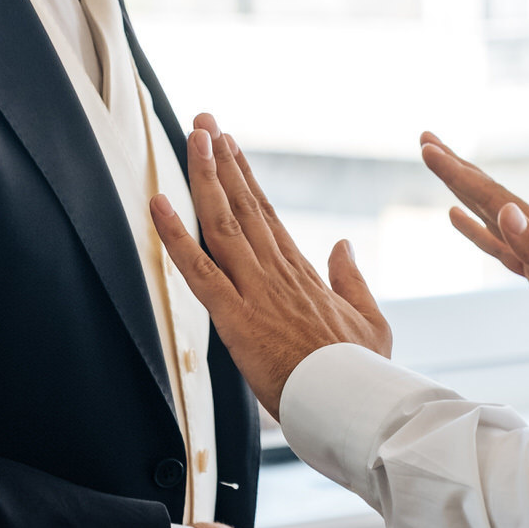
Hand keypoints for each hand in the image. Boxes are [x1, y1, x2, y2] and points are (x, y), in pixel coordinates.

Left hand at [150, 114, 391, 419]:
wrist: (354, 404)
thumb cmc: (362, 373)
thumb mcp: (370, 319)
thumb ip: (351, 279)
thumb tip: (343, 246)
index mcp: (303, 273)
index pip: (267, 214)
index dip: (246, 177)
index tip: (231, 147)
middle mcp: (276, 272)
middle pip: (244, 205)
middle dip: (221, 160)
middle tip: (204, 123)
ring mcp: (255, 291)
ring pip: (222, 223)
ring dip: (204, 177)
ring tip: (192, 138)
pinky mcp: (236, 316)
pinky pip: (197, 270)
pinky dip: (175, 236)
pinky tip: (158, 205)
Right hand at [420, 132, 528, 364]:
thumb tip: (506, 211)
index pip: (492, 197)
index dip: (458, 173)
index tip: (429, 148)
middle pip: (487, 195)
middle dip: (455, 168)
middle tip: (427, 141)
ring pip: (488, 213)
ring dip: (461, 190)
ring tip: (440, 166)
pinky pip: (497, 244)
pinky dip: (474, 229)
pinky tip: (458, 217)